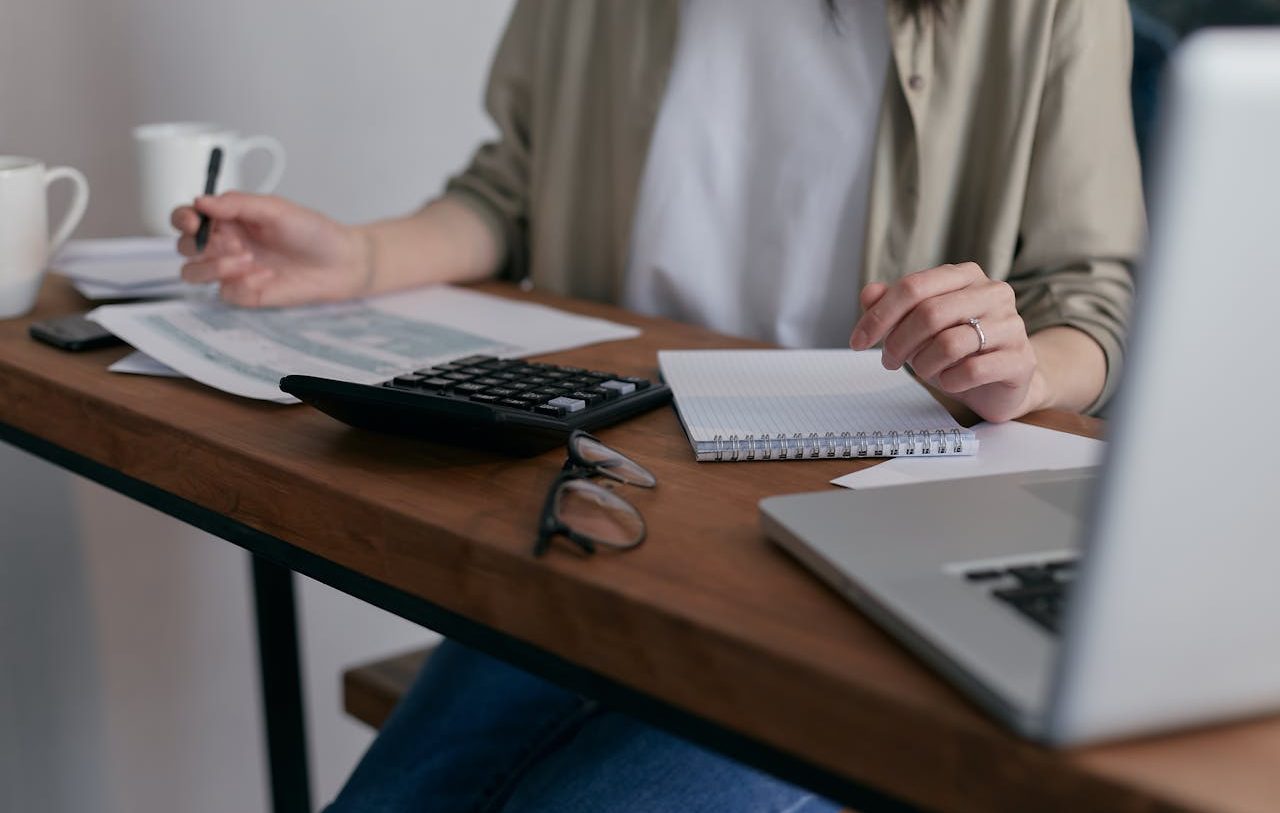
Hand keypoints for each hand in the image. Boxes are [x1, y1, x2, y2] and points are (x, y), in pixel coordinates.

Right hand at [172, 192, 369, 306]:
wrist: (341, 263)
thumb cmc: (312, 232)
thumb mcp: (275, 209)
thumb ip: (237, 203)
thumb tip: (201, 201)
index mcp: (228, 218)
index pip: (187, 217)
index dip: (183, 219)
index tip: (194, 221)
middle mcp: (225, 244)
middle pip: (184, 246)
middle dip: (200, 245)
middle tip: (235, 242)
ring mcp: (232, 271)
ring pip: (193, 272)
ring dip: (213, 266)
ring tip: (247, 259)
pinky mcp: (245, 294)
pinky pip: (225, 293)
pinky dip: (242, 284)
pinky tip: (267, 276)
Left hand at [849, 262, 1045, 421]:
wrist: (1001, 383)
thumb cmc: (956, 350)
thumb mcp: (918, 327)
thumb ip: (894, 306)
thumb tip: (869, 293)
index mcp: (965, 276)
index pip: (913, 287)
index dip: (879, 316)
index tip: (857, 341)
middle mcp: (993, 293)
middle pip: (929, 314)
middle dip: (898, 343)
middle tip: (889, 361)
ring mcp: (1011, 325)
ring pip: (949, 343)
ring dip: (924, 365)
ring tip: (924, 371)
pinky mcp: (1020, 359)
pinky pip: (973, 370)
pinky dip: (950, 381)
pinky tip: (949, 381)